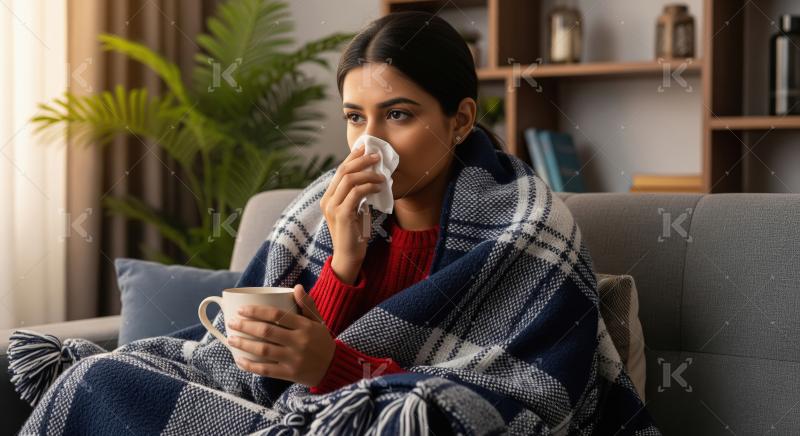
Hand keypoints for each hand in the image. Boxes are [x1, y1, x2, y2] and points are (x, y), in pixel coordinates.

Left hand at [226, 284, 335, 386]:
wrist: (334, 368)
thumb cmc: (322, 341)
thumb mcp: (318, 321)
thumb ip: (307, 305)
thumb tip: (297, 287)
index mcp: (305, 326)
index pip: (277, 315)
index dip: (257, 311)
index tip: (241, 309)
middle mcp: (299, 341)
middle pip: (267, 331)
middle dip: (245, 326)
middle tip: (231, 322)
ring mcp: (294, 359)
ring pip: (264, 350)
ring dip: (244, 344)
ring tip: (231, 340)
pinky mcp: (290, 374)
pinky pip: (266, 370)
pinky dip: (251, 366)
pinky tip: (239, 360)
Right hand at [319, 143, 385, 283]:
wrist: (348, 256)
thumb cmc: (354, 234)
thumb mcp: (354, 210)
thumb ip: (356, 195)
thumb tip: (371, 177)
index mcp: (328, 197)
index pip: (339, 171)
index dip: (352, 157)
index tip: (365, 148)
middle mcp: (327, 200)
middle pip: (343, 171)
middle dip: (361, 160)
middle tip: (377, 156)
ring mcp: (332, 207)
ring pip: (349, 179)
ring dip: (368, 174)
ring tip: (382, 176)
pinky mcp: (341, 214)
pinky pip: (356, 193)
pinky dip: (369, 187)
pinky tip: (378, 187)